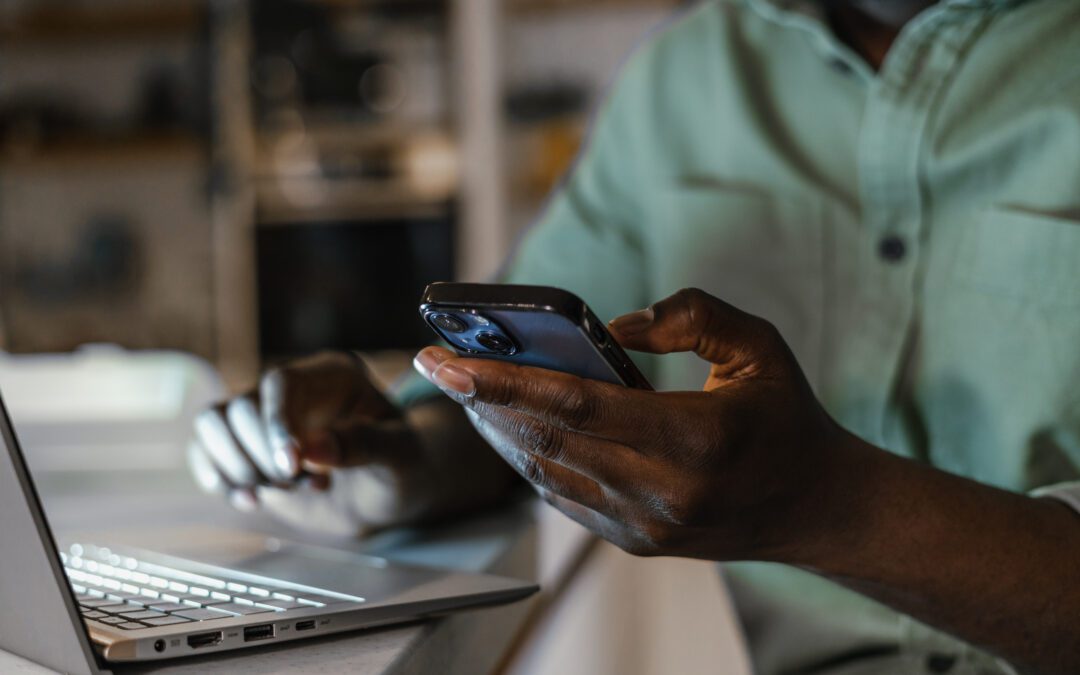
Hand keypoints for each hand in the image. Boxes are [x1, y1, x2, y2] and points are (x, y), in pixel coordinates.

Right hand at [187, 351, 434, 536]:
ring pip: (213, 422)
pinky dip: (217, 477)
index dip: (277, 424)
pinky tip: (252, 501)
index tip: (290, 467)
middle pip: (242, 406)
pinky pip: (205, 448)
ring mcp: (265, 415)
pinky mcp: (246, 446)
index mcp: (333, 375)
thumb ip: (364, 445)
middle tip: (303, 483)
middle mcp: (293, 388)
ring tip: (284, 490)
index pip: (282, 383)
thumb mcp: (400, 454)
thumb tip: (312, 447)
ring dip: (239, 467)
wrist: (393, 489)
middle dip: (265, 458)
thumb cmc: (403, 464)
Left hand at [414, 288, 856, 561]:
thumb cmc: (787, 420)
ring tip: (460, 388)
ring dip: (496, 428)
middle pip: (546, 439)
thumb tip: (615, 326)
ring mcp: (644, 525)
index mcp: (694, 439)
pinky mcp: (635, 542)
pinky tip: (504, 426)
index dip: (506, 380)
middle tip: (433, 363)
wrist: (817, 509)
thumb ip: (692, 316)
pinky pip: (563, 495)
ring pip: (545, 471)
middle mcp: (662, 492)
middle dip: (480, 400)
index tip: (450, 359)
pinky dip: (527, 458)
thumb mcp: (759, 348)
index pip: (577, 405)